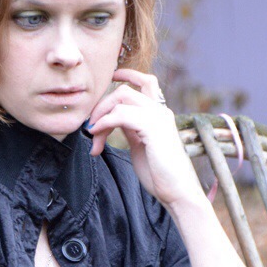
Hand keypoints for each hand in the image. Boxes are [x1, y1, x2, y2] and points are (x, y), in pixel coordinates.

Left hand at [87, 69, 203, 208]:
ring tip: (93, 134)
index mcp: (159, 114)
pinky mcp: (153, 129)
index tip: (110, 78)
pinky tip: (97, 134)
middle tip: (90, 126)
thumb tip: (112, 121)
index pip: (146, 82)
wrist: (177, 191)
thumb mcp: (140, 145)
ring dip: (101, 114)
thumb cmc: (159, 173)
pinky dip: (105, 122)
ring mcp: (158, 118)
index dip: (127, 75)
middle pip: (126, 89)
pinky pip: (121, 114)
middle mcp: (160, 111)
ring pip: (122, 96)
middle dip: (102, 104)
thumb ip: (130, 129)